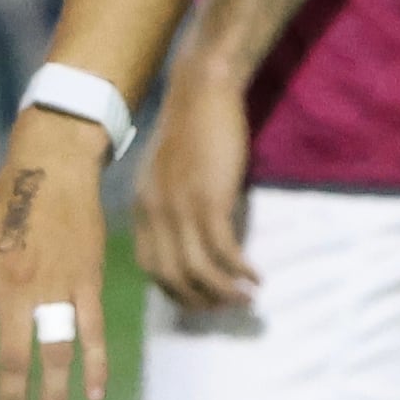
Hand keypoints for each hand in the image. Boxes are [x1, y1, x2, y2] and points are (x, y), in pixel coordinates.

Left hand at [131, 66, 257, 313]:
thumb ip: (170, 203)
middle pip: (173, 277)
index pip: (150, 267)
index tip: (201, 298)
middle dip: (201, 301)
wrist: (201, 91)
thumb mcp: (167, 172)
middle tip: (227, 307)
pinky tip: (257, 277)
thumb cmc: (192, 126)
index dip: (176, 290)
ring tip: (247, 298)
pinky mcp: (210, 200)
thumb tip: (192, 236)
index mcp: (142, 208)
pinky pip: (224, 251)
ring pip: (199, 271)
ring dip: (224, 293)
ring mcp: (181, 209)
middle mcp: (155, 214)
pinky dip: (241, 271)